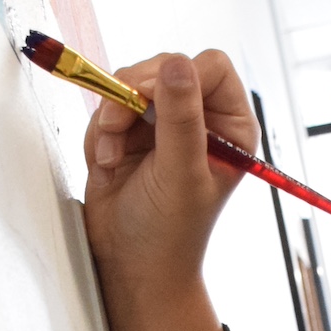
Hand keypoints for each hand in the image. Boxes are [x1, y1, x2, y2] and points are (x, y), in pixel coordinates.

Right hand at [81, 50, 257, 330]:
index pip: (209, 66)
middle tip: (119, 126)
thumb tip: (176, 65)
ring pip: (129, 83)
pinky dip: (99, 133)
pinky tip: (107, 165)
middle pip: (163, 67)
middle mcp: (200, 119)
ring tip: (113, 157)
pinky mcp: (130, 132)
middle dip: (134, 95)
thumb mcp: (180, 174)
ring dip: (112, 117)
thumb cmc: (170, 232)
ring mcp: (162, 124)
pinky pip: (107, 107)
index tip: (151, 98)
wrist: (132, 265)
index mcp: (230, 126)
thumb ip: (181, 119)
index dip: (178, 75)